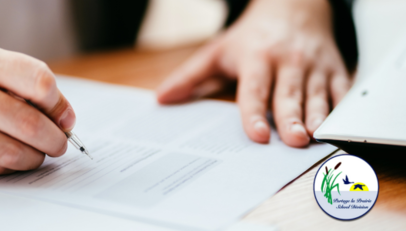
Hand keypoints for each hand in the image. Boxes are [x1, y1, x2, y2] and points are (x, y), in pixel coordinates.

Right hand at [0, 44, 75, 176]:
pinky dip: (12, 166)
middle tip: (59, 143)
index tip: (65, 118)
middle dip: (55, 140)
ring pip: (14, 151)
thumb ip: (19, 83)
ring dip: (35, 157)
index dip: (59, 104)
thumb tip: (62, 115)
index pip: (39, 80)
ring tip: (37, 153)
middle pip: (30, 123)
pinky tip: (12, 159)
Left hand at [157, 0, 350, 146]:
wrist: (292, 7)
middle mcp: (286, 61)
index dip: (255, 112)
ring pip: (317, 94)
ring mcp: (313, 65)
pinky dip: (341, 107)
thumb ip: (190, 76)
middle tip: (293, 141)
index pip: (254, 90)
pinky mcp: (334, 68)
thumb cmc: (252, 36)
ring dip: (318, 116)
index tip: (257, 134)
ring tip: (315, 137)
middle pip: (288, 94)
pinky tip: (338, 126)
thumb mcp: (217, 51)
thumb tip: (161, 98)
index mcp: (256, 58)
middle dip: (291, 118)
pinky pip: (341, 89)